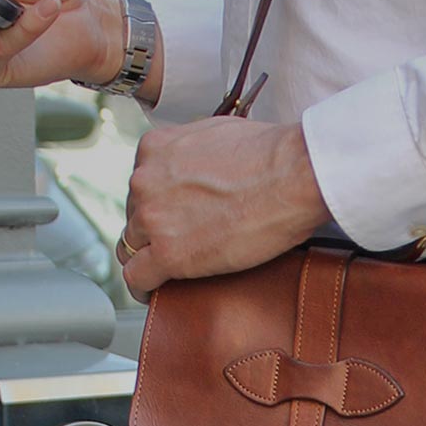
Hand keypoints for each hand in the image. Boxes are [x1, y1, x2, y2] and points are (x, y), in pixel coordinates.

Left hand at [119, 119, 331, 302]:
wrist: (294, 175)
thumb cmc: (271, 154)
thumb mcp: (218, 133)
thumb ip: (196, 151)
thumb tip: (205, 165)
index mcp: (155, 149)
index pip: (141, 184)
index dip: (157, 204)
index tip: (171, 216)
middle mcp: (146, 180)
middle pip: (135, 216)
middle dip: (155, 230)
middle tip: (182, 241)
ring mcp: (154, 219)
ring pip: (132, 248)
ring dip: (150, 258)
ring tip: (169, 270)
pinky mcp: (170, 254)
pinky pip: (138, 278)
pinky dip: (144, 288)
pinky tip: (154, 292)